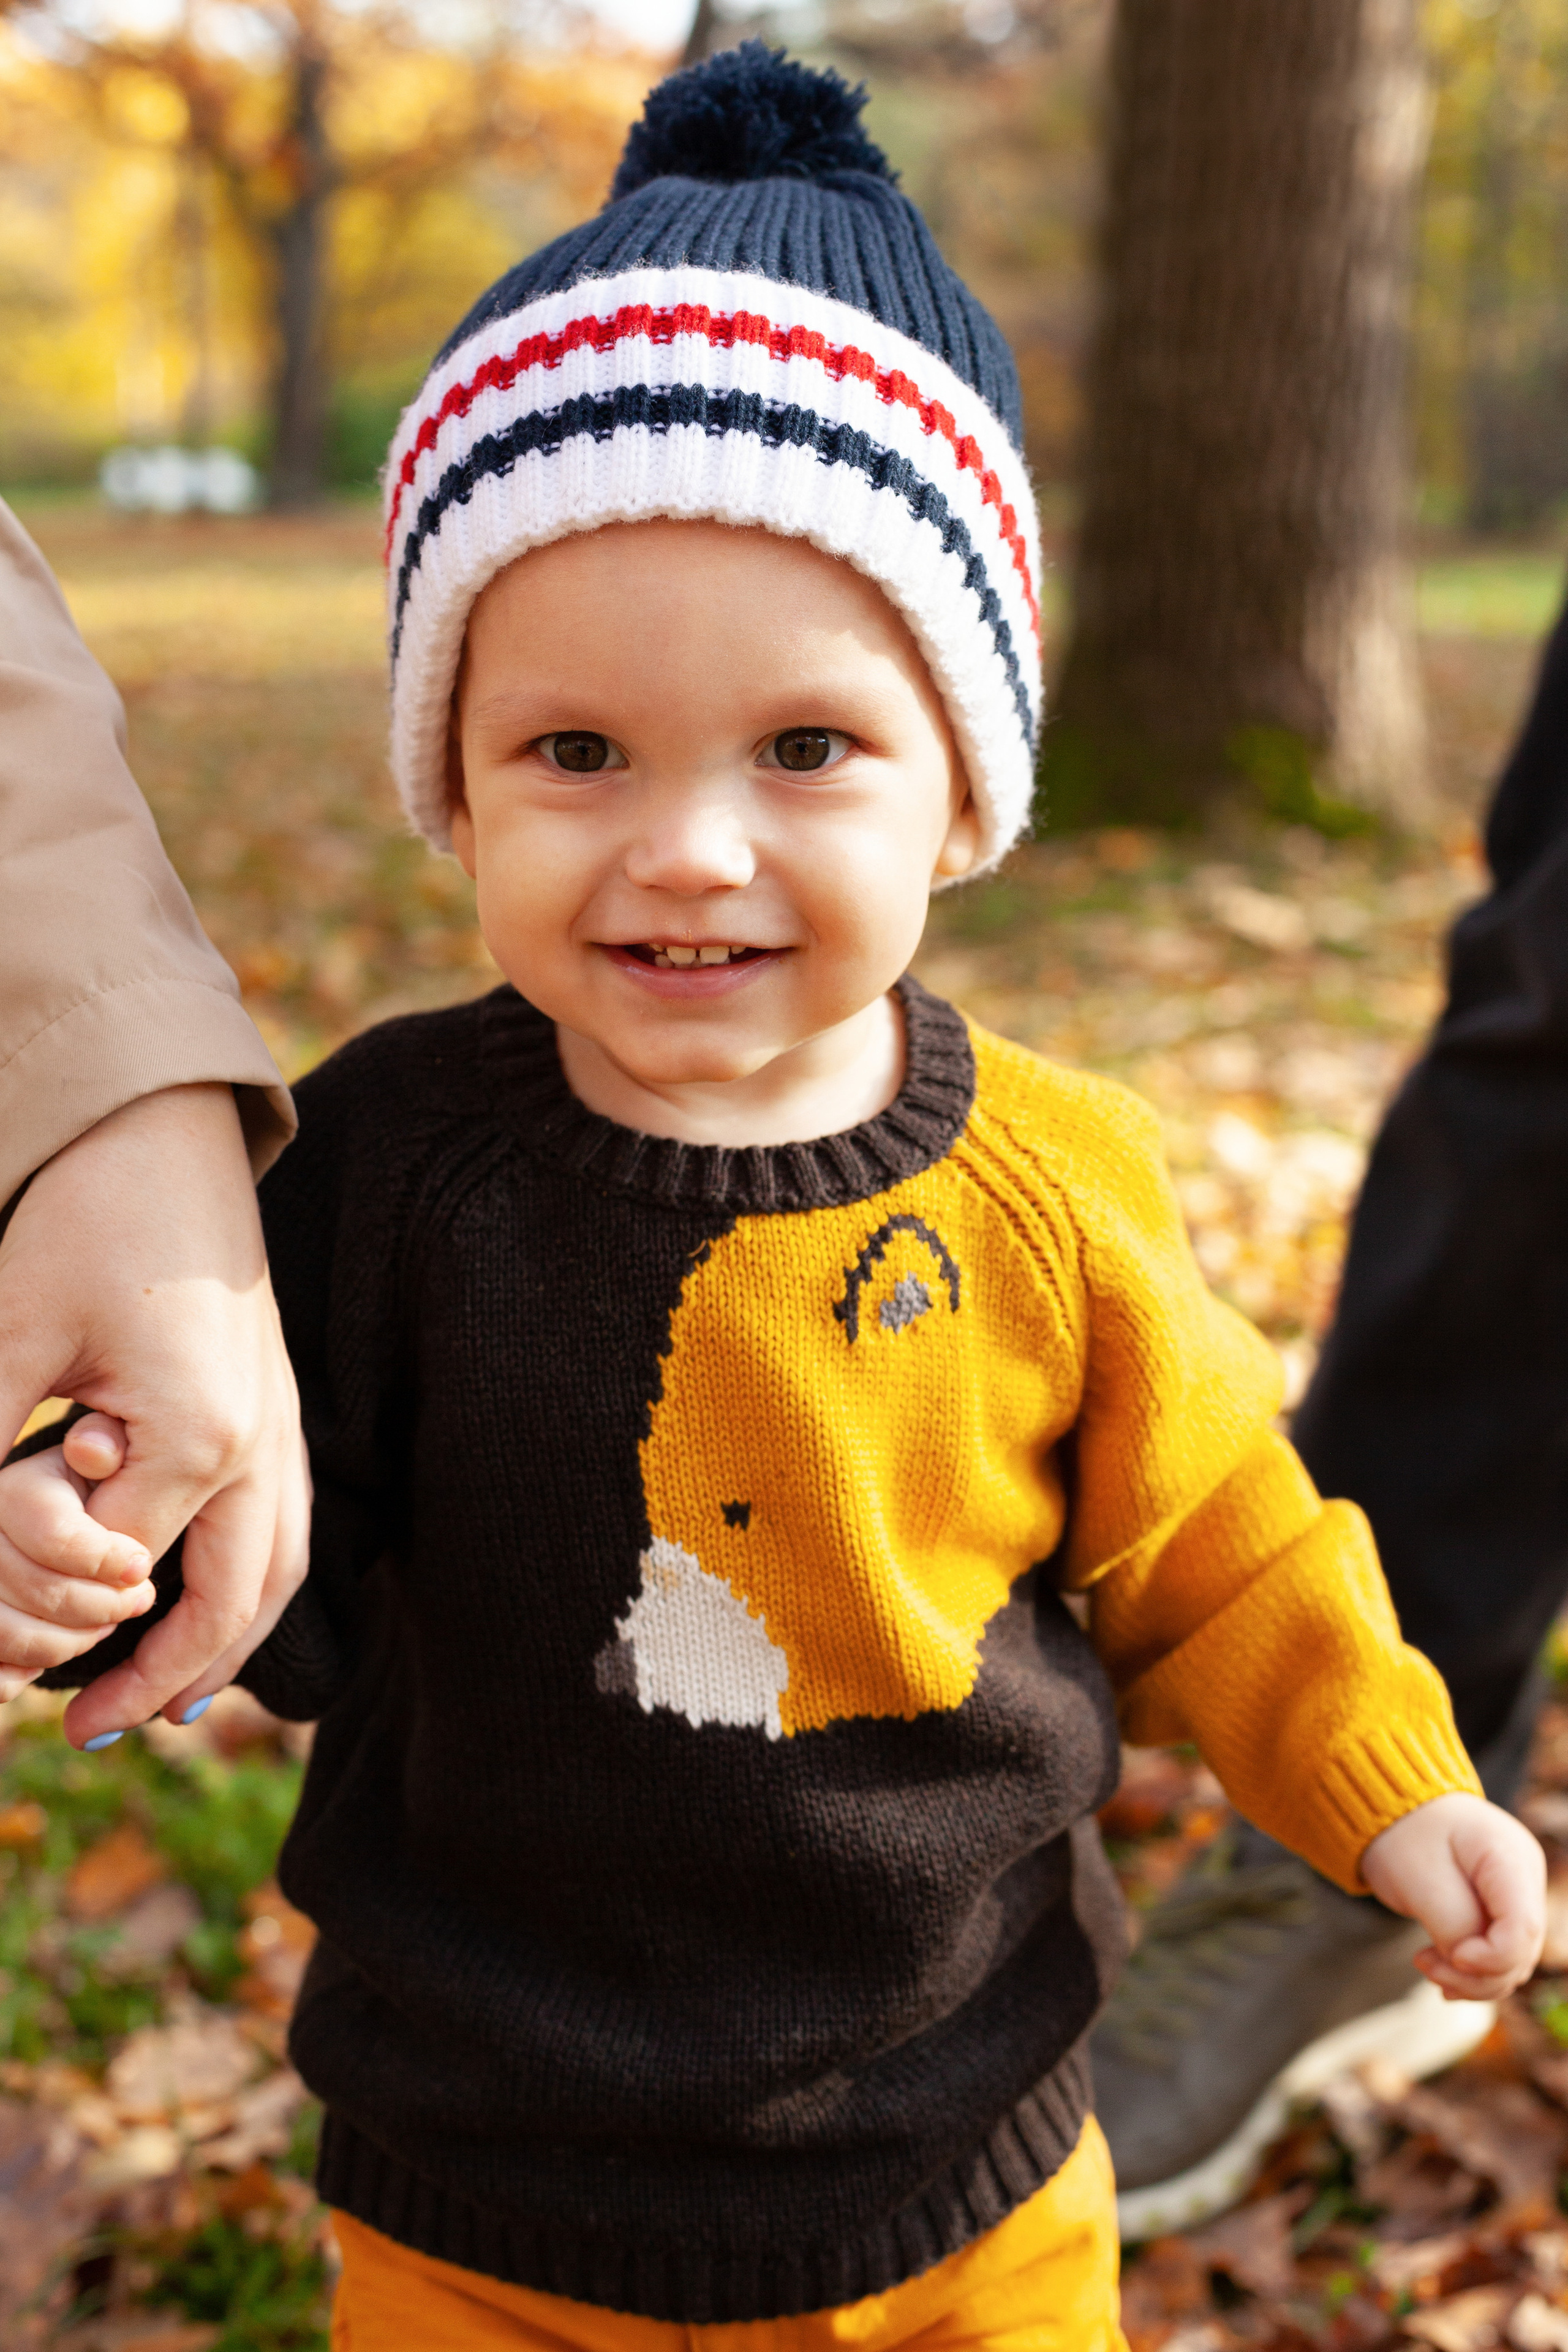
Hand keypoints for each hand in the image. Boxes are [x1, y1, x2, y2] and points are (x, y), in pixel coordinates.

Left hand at [0, 1084, 309, 1745]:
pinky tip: (207, 1595)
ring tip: (167, 1696)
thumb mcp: (10, 1332)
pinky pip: (284, 1522)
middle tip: (85, 1730)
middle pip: (229, 1605)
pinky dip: (251, 1583)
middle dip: (160, 1681)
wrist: (168, 1121)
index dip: (47, 1604)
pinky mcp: (280, 1395)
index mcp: (198, 1438)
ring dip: (223, 1645)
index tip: (0, 1649)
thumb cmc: (90, 1214)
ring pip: (276, 1571)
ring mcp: (283, 1419)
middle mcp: (260, 1443)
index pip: (116, 1572)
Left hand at [1361, 1792, 1544, 2001]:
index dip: (1491, 1958)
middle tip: (1423, 1964)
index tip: (1450, 1958)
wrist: (1397, 1809)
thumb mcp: (1420, 1881)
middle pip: (1520, 1951)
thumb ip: (1453, 1927)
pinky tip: (1441, 1969)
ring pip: (1512, 1960)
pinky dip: (1471, 1969)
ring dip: (1470, 1977)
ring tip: (1425, 1963)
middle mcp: (1525, 1877)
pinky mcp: (1503, 1908)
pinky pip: (1499, 1953)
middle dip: (1474, 1975)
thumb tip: (1470, 1965)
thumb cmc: (1405, 1835)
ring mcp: (1518, 1893)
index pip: (1523, 1928)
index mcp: (1509, 1857)